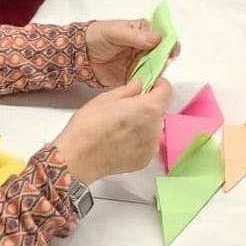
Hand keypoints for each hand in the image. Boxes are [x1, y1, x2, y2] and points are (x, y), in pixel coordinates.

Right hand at [53, 77, 170, 185]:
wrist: (79, 157)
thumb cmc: (90, 124)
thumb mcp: (107, 97)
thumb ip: (130, 89)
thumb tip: (141, 85)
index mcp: (149, 108)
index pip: (167, 91)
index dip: (158, 84)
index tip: (149, 85)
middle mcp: (156, 128)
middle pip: (159, 111)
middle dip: (147, 106)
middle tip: (126, 108)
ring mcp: (151, 147)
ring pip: (153, 129)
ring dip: (143, 124)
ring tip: (120, 127)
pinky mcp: (144, 161)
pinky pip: (147, 145)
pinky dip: (138, 141)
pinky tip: (120, 141)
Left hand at [84, 18, 179, 87]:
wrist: (79, 54)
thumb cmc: (97, 36)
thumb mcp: (115, 32)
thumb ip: (135, 36)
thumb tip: (157, 39)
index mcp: (144, 32)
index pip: (163, 37)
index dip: (170, 43)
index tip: (172, 50)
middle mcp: (145, 48)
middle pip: (162, 55)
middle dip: (164, 61)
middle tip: (161, 65)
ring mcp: (140, 63)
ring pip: (156, 69)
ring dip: (157, 74)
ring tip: (153, 76)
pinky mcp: (132, 77)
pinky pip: (144, 82)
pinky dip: (147, 85)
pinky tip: (148, 86)